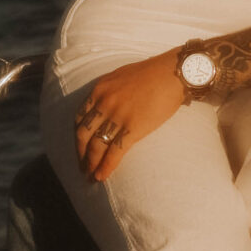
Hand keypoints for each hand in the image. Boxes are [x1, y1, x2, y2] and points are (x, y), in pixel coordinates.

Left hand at [75, 53, 184, 181]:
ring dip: (91, 164)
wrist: (172, 73)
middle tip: (82, 167)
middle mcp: (104, 103)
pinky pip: (114, 152)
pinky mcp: (132, 128)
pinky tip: (102, 176)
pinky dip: (106, 167)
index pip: (80, 118)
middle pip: (83, 134)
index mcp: (99, 90)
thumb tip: (106, 106)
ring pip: (96, 146)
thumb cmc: (152, 73)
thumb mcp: (121, 76)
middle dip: (81, 154)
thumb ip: (110, 91)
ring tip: (90, 177)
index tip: (80, 147)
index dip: (78, 136)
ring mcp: (117, 116)